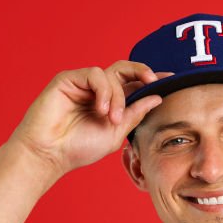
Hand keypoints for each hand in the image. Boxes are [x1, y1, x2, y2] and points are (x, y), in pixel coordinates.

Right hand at [8, 61, 169, 178]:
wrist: (50, 154)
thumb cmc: (78, 148)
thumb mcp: (116, 132)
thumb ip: (135, 114)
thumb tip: (157, 98)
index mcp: (110, 102)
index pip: (134, 84)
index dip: (151, 80)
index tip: (171, 80)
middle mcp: (97, 90)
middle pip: (125, 69)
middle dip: (142, 71)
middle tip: (153, 81)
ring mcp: (82, 83)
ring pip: (111, 75)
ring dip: (117, 96)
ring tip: (112, 118)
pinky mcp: (68, 79)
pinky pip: (95, 74)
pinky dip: (103, 91)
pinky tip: (101, 110)